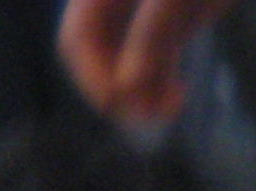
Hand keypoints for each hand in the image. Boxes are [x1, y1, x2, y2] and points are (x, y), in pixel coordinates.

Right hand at [55, 0, 229, 121]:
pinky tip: (177, 93)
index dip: (92, 76)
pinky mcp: (177, 10)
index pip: (78, 36)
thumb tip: (127, 88)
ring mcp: (147, 3)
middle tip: (151, 114)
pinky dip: (161, 76)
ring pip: (127, 57)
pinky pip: (156, 51)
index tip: (122, 106)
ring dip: (141, 89)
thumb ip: (155, 29)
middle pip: (98, 51)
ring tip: (169, 108)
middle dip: (120, 85)